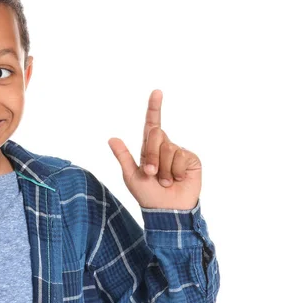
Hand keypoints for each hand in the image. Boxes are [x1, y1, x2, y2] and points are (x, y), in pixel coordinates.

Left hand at [107, 89, 200, 209]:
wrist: (166, 210)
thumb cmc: (147, 195)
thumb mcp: (131, 176)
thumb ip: (123, 156)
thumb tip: (111, 138)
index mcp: (149, 149)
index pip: (151, 124)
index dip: (154, 108)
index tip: (157, 92)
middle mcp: (164, 147)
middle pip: (157, 133)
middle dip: (152, 155)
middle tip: (151, 173)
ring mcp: (178, 153)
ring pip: (169, 146)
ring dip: (164, 167)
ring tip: (165, 181)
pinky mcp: (191, 160)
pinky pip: (181, 156)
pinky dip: (175, 170)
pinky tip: (177, 180)